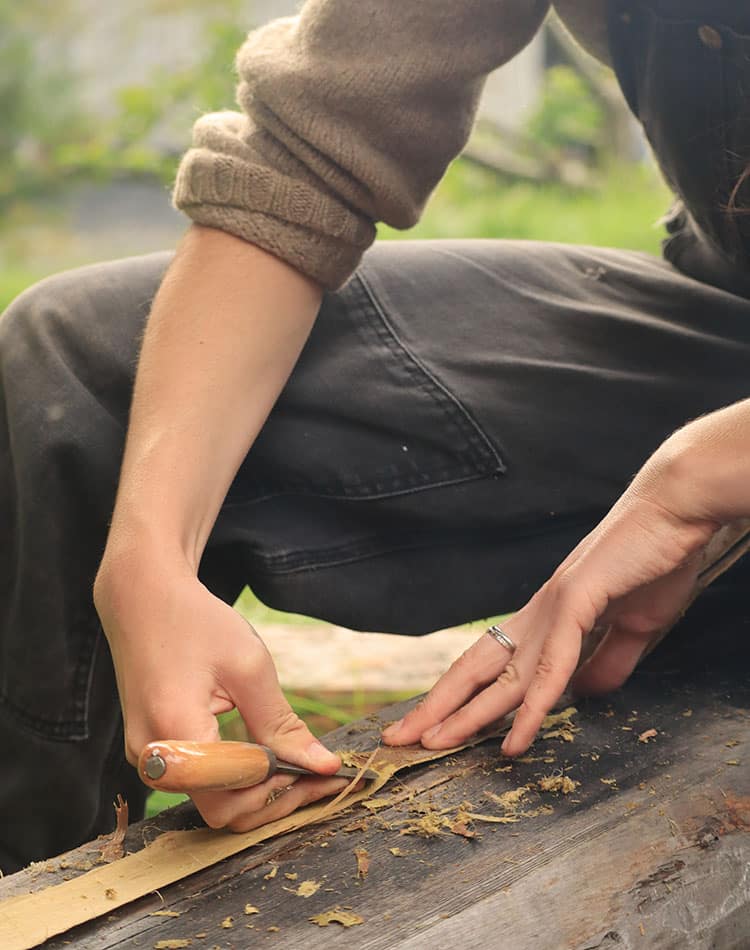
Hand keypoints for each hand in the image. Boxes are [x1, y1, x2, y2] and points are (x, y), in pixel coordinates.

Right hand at [95, 558, 344, 831]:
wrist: (143, 599)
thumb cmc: (197, 624)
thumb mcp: (249, 667)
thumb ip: (282, 724)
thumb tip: (324, 767)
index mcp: (174, 731)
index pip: (231, 798)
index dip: (280, 792)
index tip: (323, 777)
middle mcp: (153, 757)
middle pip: (221, 810)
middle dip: (275, 799)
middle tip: (318, 777)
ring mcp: (147, 758)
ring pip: (211, 801)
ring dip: (257, 792)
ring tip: (300, 768)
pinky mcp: (153, 752)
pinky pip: (198, 783)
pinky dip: (236, 779)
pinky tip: (268, 759)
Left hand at [383, 459, 721, 756]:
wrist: (673, 512)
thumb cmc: (654, 562)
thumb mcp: (632, 626)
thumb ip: (607, 660)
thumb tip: (588, 695)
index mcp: (545, 619)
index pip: (489, 665)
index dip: (458, 697)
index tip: (431, 726)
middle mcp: (538, 616)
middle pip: (475, 671)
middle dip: (437, 708)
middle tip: (398, 740)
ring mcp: (553, 610)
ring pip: (501, 677)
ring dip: (467, 716)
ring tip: (432, 746)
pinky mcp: (577, 604)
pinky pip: (551, 669)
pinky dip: (532, 708)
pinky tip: (513, 740)